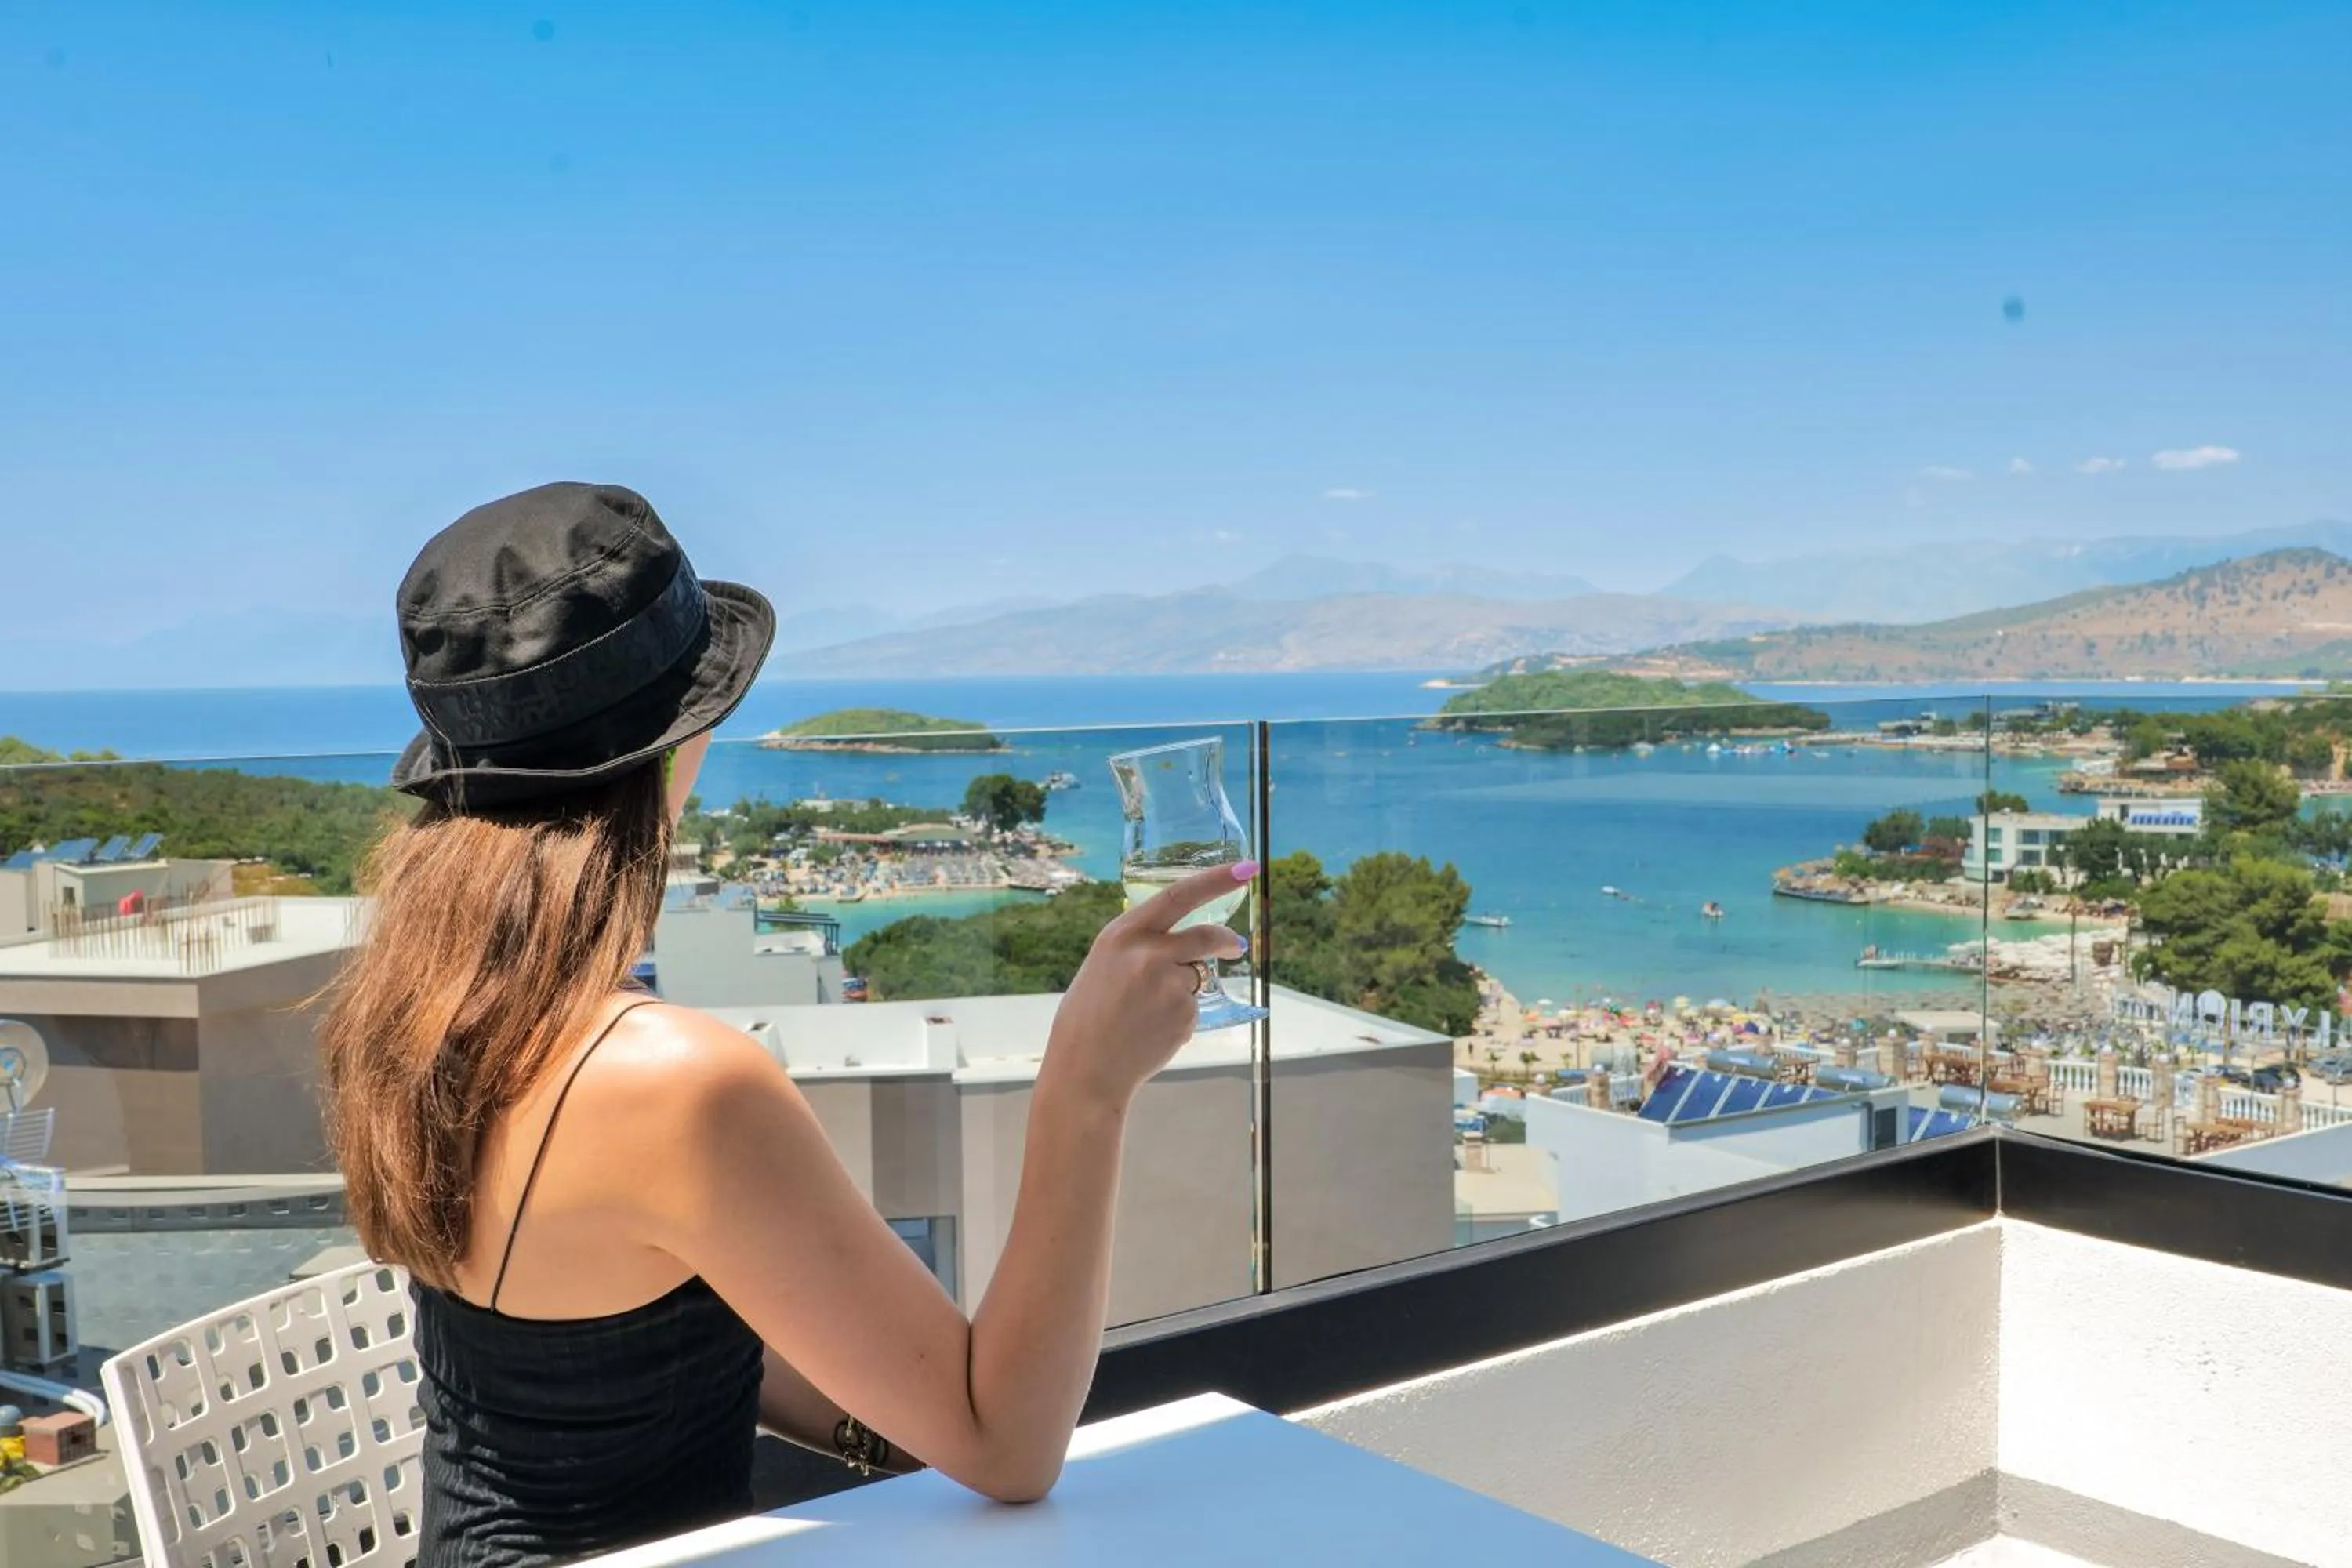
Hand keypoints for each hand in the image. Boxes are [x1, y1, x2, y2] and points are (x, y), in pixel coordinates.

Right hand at [1043, 862, 1255, 1108]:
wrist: (1086, 1072)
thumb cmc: (1086, 1020)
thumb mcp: (1102, 965)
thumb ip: (1138, 947)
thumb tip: (1177, 942)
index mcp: (1122, 934)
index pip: (1178, 895)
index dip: (1215, 879)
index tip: (1245, 868)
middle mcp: (1149, 953)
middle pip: (1205, 935)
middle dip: (1226, 940)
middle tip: (1237, 946)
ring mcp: (1170, 984)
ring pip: (1195, 977)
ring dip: (1183, 991)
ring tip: (1145, 1016)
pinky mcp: (1185, 1014)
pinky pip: (1192, 1008)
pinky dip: (1179, 1018)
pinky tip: (1151, 1032)